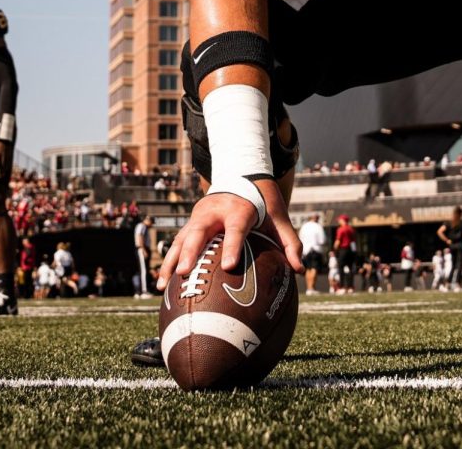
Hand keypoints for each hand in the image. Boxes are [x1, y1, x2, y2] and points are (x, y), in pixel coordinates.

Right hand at [157, 178, 302, 289]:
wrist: (243, 176)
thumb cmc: (264, 203)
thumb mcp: (280, 218)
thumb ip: (290, 242)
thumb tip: (300, 270)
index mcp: (240, 209)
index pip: (235, 228)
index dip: (232, 246)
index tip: (228, 266)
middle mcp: (215, 211)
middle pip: (200, 231)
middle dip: (191, 251)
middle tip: (185, 272)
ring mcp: (200, 216)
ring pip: (182, 237)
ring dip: (172, 260)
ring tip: (163, 285)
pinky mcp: (191, 223)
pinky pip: (176, 243)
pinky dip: (168, 262)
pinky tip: (162, 285)